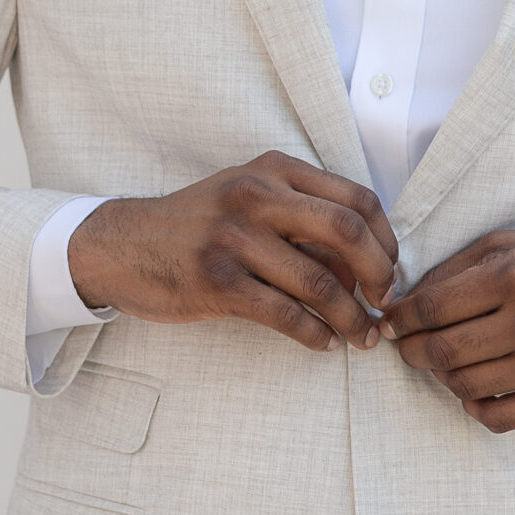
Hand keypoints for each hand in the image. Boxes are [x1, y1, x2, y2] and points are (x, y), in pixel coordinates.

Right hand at [68, 152, 397, 353]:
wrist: (123, 244)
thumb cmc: (199, 224)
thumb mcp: (249, 196)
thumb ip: (302, 216)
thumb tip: (365, 263)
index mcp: (274, 170)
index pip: (357, 199)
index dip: (386, 239)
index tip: (392, 270)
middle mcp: (257, 196)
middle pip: (348, 232)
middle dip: (380, 275)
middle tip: (386, 305)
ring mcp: (235, 238)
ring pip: (320, 282)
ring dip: (352, 318)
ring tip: (362, 337)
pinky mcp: (216, 281)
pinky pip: (285, 314)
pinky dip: (314, 334)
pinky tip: (323, 344)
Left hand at [381, 230, 514, 433]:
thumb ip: (460, 266)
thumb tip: (408, 298)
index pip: (432, 308)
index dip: (399, 318)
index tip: (390, 322)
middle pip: (440, 352)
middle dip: (409, 351)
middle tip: (404, 346)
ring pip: (463, 387)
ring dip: (441, 376)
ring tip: (445, 360)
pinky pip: (498, 418)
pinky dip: (475, 407)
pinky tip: (475, 389)